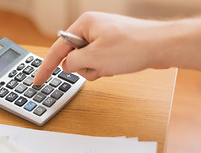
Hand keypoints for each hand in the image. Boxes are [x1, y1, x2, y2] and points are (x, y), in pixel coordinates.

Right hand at [34, 12, 169, 83]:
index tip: (37, 80)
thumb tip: (66, 65)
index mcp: (83, 25)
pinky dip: (104, 68)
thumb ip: (73, 62)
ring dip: (95, 69)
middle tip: (99, 66)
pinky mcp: (111, 45)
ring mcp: (101, 37)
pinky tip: (116, 66)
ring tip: (110, 65)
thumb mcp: (95, 57)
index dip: (45, 67)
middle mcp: (91, 28)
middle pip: (73, 56)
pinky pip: (98, 61)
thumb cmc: (133, 46)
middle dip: (84, 67)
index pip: (57, 49)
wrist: (162, 46)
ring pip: (86, 62)